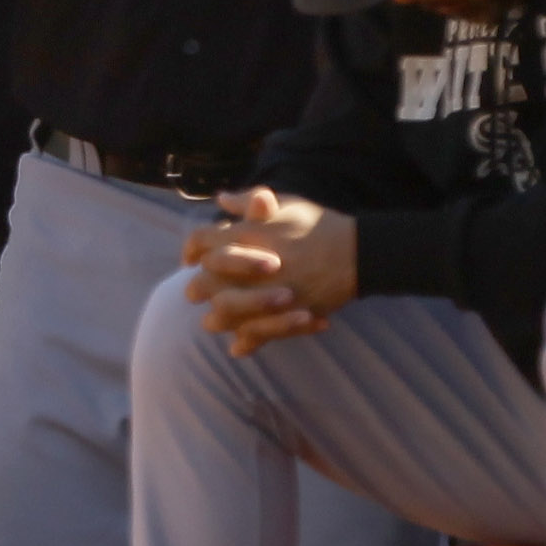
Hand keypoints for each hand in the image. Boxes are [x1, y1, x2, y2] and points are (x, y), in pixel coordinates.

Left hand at [181, 188, 357, 355]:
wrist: (357, 253)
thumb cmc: (318, 225)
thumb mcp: (285, 204)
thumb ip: (249, 202)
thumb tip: (222, 199)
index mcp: (247, 235)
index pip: (200, 242)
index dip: (190, 250)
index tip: (189, 259)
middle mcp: (250, 265)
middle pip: (203, 281)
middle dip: (197, 287)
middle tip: (196, 291)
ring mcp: (266, 293)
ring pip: (223, 313)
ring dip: (216, 317)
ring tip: (214, 320)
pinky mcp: (284, 315)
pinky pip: (256, 335)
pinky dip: (245, 342)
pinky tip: (238, 346)